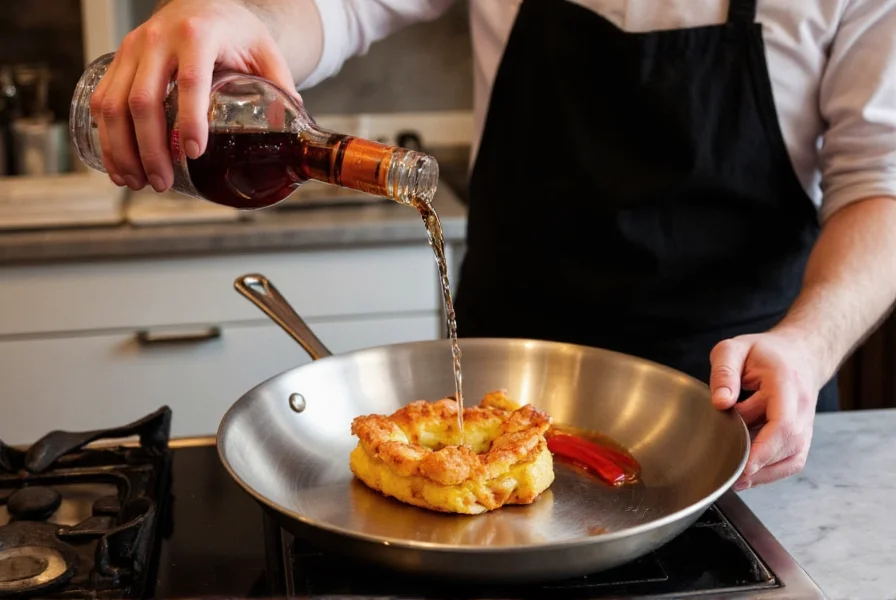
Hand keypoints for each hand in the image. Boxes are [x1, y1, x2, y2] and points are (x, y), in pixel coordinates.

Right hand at [89, 0, 296, 192]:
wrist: (202, 4)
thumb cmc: (235, 30)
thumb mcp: (264, 51)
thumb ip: (280, 87)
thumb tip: (297, 131)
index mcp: (198, 35)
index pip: (191, 81)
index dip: (190, 120)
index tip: (195, 154)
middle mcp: (158, 39)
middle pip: (143, 101)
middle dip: (150, 149)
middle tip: (163, 183)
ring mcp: (133, 48)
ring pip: (114, 105)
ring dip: (123, 150)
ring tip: (139, 183)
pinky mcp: (117, 60)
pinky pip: (103, 102)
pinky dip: (107, 138)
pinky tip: (120, 166)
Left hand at [708, 331, 823, 490]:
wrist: (798, 353)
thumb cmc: (763, 352)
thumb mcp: (734, 349)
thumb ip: (724, 373)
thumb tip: (721, 402)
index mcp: (785, 383)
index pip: (783, 423)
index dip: (764, 448)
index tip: (742, 464)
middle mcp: (801, 407)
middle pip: (789, 446)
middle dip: (759, 464)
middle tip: (727, 472)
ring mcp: (805, 423)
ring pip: (793, 459)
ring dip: (765, 473)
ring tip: (736, 478)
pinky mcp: (802, 435)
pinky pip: (792, 461)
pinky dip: (772, 472)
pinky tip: (748, 474)